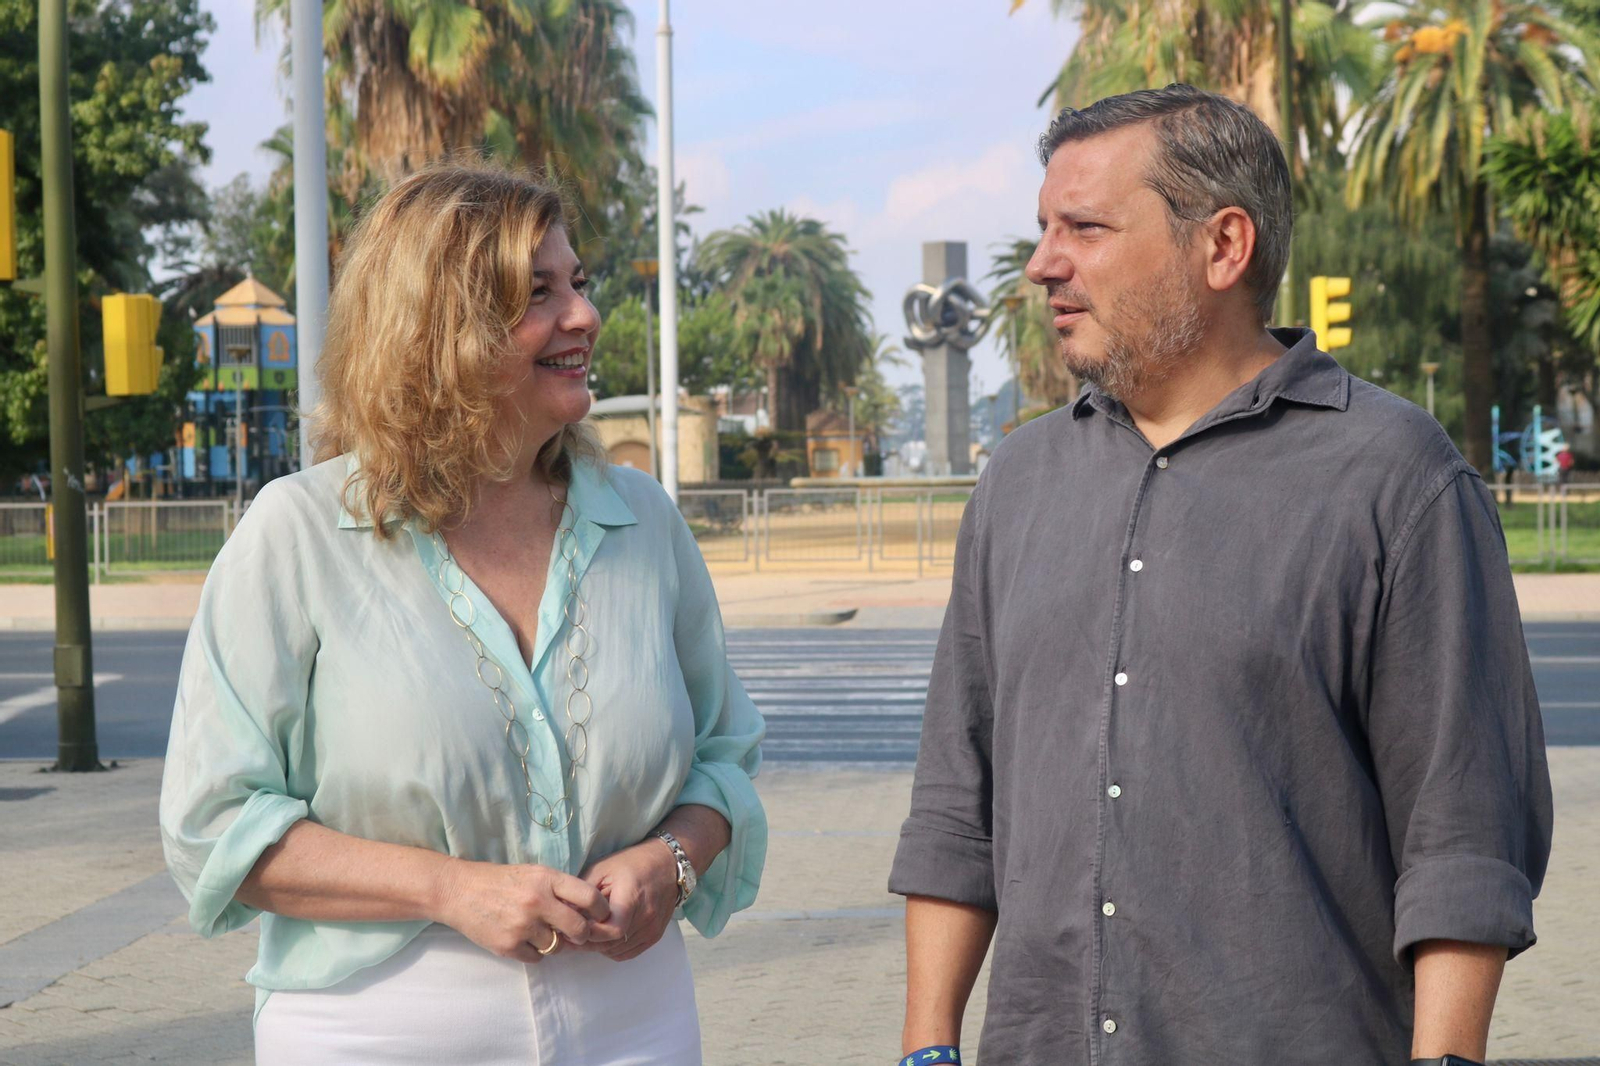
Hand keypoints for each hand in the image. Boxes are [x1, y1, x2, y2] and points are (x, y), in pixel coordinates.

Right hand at [430, 858, 616, 962]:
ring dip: (553, 943)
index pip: (588, 897)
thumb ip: (559, 889)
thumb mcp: (533, 874)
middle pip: (578, 928)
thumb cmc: (500, 881)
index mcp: (546, 879)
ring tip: (537, 930)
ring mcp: (522, 926)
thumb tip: (588, 910)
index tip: (602, 916)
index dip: (601, 910)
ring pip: (557, 947)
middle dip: (581, 934)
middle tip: (576, 933)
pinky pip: (536, 958)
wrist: (458, 891)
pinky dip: (533, 952)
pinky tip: (521, 938)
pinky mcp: (508, 946)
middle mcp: (537, 902)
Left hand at [576, 839, 680, 961]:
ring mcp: (653, 928)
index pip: (611, 931)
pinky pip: (628, 953)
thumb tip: (564, 912)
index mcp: (632, 897)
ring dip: (600, 947)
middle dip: (589, 942)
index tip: (573, 927)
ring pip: (618, 951)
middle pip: (611, 944)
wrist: (666, 864)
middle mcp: (646, 917)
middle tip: (572, 935)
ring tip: (586, 935)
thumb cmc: (631, 863)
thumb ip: (583, 894)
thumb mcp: (602, 869)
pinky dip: (613, 949)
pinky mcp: (655, 935)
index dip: (589, 933)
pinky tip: (604, 938)